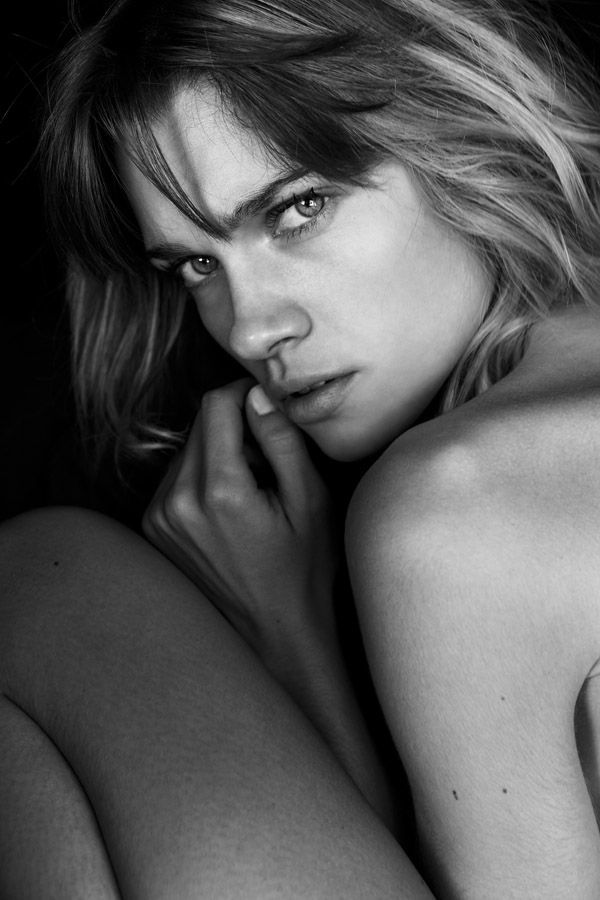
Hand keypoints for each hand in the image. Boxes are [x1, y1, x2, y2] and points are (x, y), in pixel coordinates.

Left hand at [142, 379, 339, 653]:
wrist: (276, 633)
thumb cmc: (303, 569)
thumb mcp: (309, 502)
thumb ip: (282, 442)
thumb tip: (258, 395)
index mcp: (219, 491)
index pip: (215, 406)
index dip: (244, 395)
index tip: (268, 408)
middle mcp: (177, 501)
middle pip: (199, 426)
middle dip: (234, 428)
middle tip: (268, 461)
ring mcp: (160, 517)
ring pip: (188, 450)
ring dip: (218, 453)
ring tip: (252, 490)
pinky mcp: (154, 529)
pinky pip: (176, 478)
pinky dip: (202, 478)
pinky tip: (230, 509)